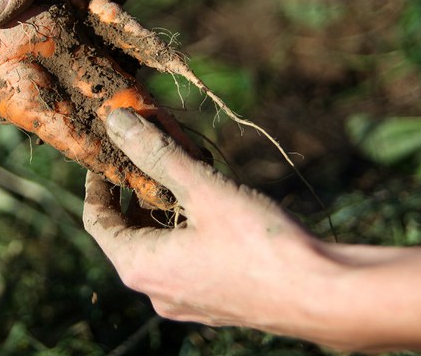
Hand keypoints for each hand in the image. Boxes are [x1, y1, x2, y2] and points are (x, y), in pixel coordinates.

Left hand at [83, 108, 323, 328]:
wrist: (324, 297)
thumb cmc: (258, 244)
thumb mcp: (202, 189)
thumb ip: (155, 153)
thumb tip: (116, 121)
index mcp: (140, 267)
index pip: (97, 220)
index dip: (98, 182)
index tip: (107, 152)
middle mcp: (156, 290)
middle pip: (128, 231)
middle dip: (136, 188)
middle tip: (149, 150)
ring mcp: (186, 299)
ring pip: (160, 243)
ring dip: (165, 204)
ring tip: (185, 166)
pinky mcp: (215, 300)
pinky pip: (186, 257)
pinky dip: (187, 226)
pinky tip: (212, 198)